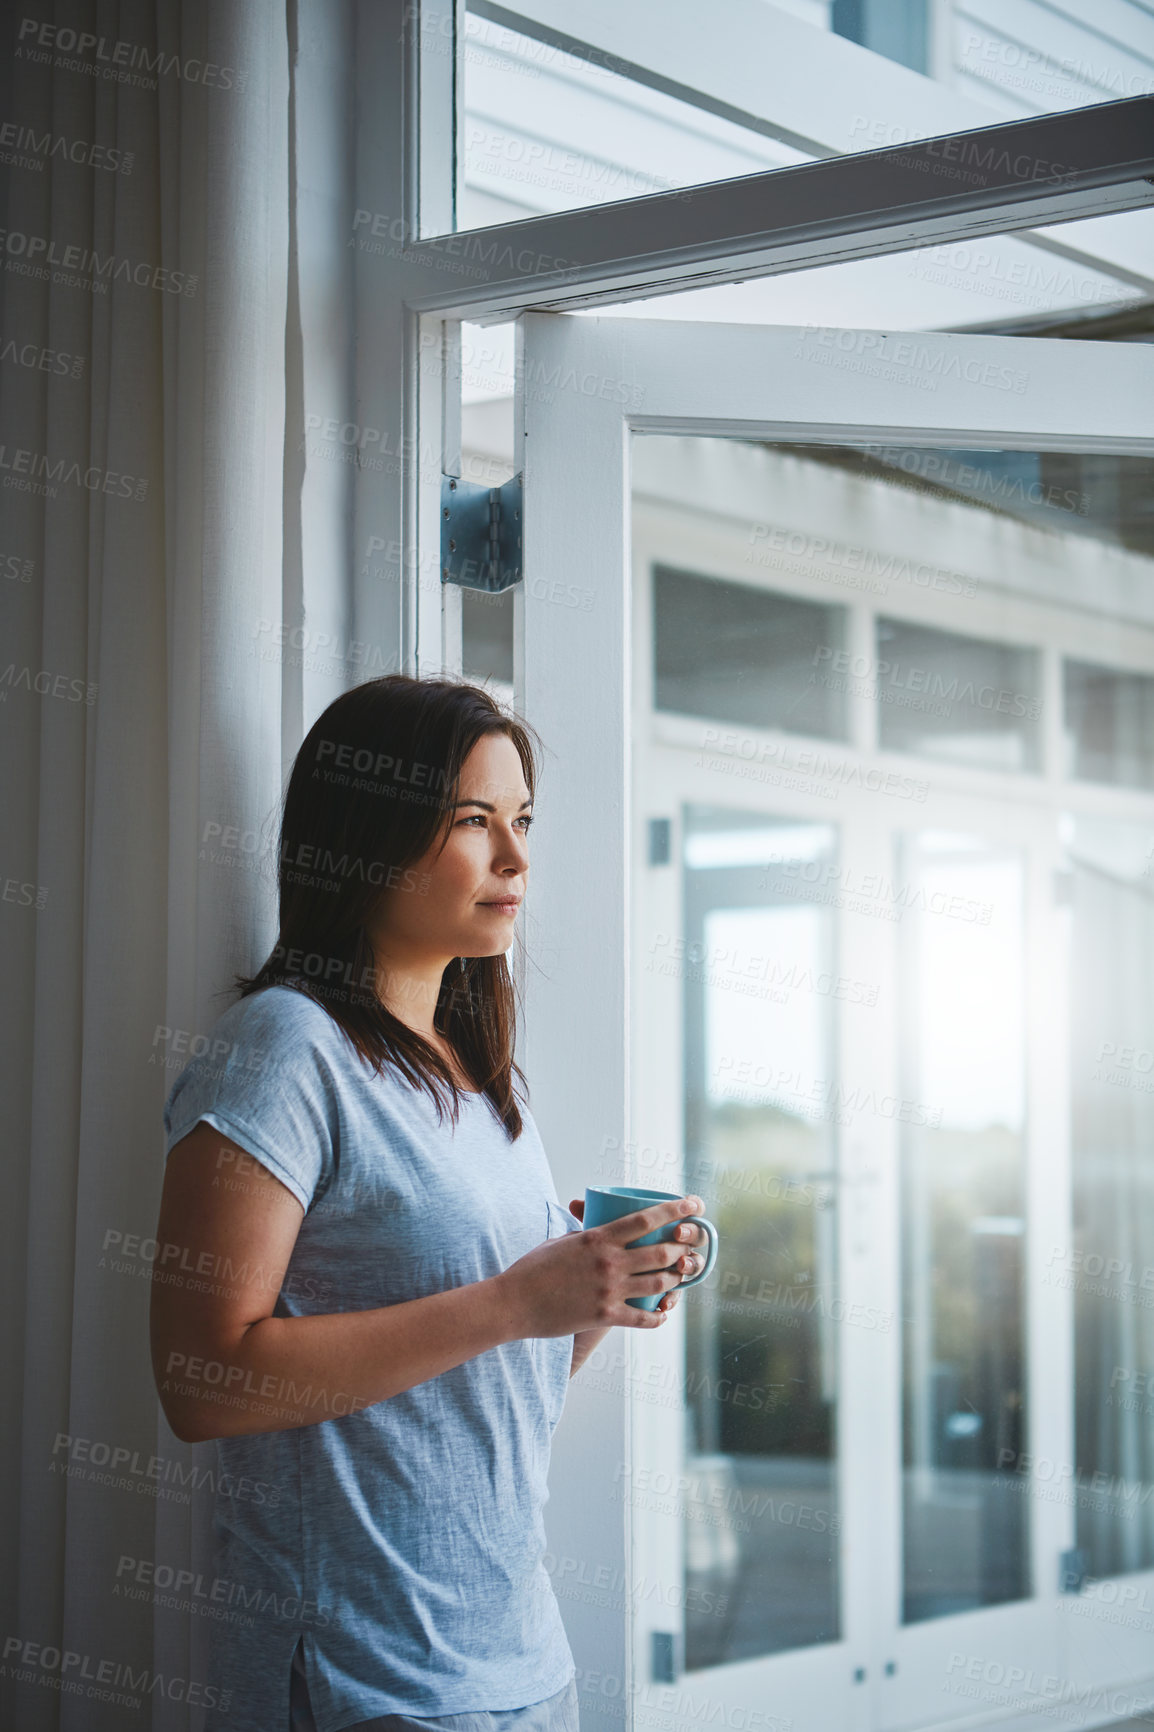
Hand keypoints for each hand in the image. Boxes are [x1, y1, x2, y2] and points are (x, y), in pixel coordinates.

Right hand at [497, 1195, 710, 1336]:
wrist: (513, 1303)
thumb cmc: (533, 1268)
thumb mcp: (563, 1241)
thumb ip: (587, 1237)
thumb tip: (601, 1233)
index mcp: (598, 1237)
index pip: (646, 1219)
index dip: (675, 1210)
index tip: (694, 1204)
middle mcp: (609, 1261)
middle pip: (661, 1250)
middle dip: (684, 1247)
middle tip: (690, 1245)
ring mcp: (609, 1290)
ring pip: (659, 1283)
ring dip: (676, 1279)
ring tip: (680, 1275)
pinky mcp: (604, 1316)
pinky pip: (642, 1318)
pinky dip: (658, 1316)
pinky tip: (663, 1313)